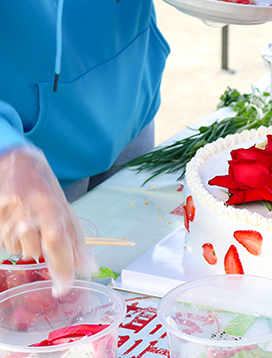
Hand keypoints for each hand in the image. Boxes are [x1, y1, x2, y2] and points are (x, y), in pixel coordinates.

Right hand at [0, 146, 95, 294]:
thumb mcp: (65, 209)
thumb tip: (88, 268)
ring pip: (15, 249)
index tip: (64, 286)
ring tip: (25, 221)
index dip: (62, 266)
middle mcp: (28, 209)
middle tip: (39, 229)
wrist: (17, 161)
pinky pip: (2, 242)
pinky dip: (8, 237)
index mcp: (51, 206)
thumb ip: (76, 240)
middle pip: (33, 251)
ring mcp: (6, 211)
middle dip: (39, 247)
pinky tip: (12, 219)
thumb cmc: (44, 188)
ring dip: (22, 242)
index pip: (58, 242)